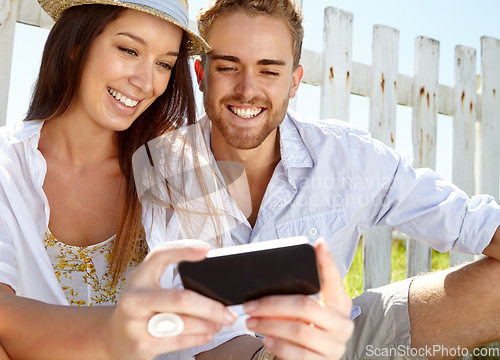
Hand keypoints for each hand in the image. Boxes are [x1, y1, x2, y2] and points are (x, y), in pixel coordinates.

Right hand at [110, 245, 236, 359]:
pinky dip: (201, 337)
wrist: (113, 337)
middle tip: (229, 312)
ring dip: (209, 324)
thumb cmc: (139, 306)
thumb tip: (208, 265)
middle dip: (211, 307)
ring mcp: (136, 325)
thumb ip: (170, 271)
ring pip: (185, 323)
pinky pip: (180, 341)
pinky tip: (208, 332)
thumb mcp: (146, 282)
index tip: (207, 250)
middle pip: (181, 299)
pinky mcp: (143, 346)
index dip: (183, 250)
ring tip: (220, 322)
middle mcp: (134, 300)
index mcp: (138, 278)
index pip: (160, 256)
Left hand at [244, 238, 353, 359]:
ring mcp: (335, 345)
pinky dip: (278, 344)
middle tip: (250, 304)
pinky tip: (266, 338)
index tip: (319, 243)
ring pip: (299, 329)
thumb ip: (297, 295)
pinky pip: (298, 353)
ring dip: (269, 324)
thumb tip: (268, 279)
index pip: (334, 279)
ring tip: (251, 321)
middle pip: (305, 306)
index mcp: (339, 303)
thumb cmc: (304, 329)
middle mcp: (342, 323)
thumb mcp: (304, 311)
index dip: (327, 261)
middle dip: (273, 304)